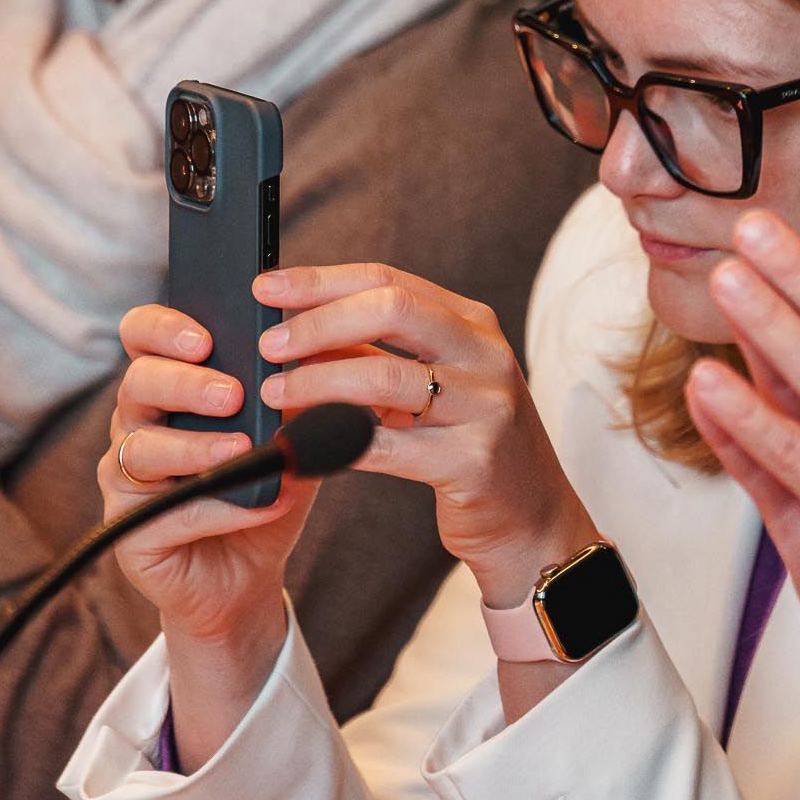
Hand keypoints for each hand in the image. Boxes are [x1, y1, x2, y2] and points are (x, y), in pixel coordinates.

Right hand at [103, 305, 316, 651]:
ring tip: (243, 450)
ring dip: (197, 447)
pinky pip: (168, 512)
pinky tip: (263, 503)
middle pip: (138, 382)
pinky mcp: (129, 529)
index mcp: (168, 382)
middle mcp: (136, 422)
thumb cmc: (262, 487)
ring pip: (143, 447)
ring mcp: (126, 476)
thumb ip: (293, 392)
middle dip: (187, 384)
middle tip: (234, 395)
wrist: (249, 573)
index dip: (163, 327)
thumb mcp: (288, 431)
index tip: (206, 337)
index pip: (142, 334)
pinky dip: (221, 507)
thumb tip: (322, 355)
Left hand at [251, 262, 596, 607]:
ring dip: (317, 382)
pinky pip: (387, 446)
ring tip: (275, 391)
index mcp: (471, 323)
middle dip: (318, 322)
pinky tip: (301, 448)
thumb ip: (374, 354)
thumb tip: (296, 330)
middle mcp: (484, 354)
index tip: (268, 287)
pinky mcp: (473, 461)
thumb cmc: (467, 444)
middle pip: (391, 311)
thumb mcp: (432, 386)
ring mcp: (485, 405)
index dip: (322, 280)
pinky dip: (335, 444)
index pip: (388, 280)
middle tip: (269, 344)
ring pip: (385, 377)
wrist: (531, 519)